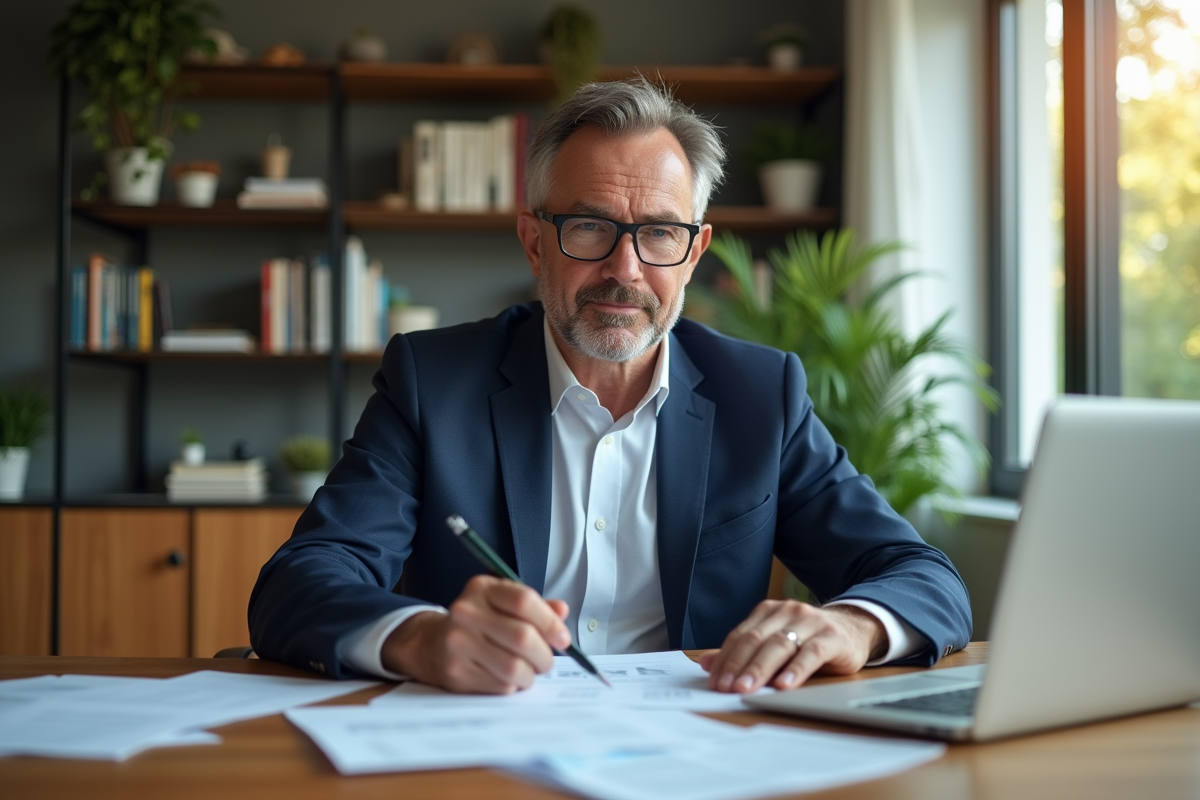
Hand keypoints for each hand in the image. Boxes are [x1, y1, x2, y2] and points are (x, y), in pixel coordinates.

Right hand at [381, 575, 570, 693]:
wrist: (431, 644)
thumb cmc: (478, 624)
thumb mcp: (503, 605)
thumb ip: (535, 607)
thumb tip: (561, 611)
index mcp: (482, 588)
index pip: (523, 601)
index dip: (550, 623)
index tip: (563, 639)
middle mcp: (466, 611)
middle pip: (522, 637)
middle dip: (545, 655)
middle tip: (547, 661)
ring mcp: (457, 642)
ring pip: (514, 667)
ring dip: (530, 675)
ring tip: (528, 671)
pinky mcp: (456, 672)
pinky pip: (501, 685)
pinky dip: (512, 685)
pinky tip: (506, 678)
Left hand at [699, 600, 886, 692]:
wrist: (853, 629)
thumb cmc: (808, 640)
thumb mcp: (774, 644)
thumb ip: (743, 653)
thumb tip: (705, 663)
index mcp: (769, 611)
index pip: (740, 636)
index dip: (725, 659)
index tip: (714, 682)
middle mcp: (788, 611)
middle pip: (757, 639)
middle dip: (739, 665)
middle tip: (726, 688)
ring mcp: (811, 621)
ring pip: (780, 645)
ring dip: (761, 669)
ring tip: (747, 688)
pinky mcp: (832, 637)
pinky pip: (811, 652)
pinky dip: (796, 669)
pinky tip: (785, 685)